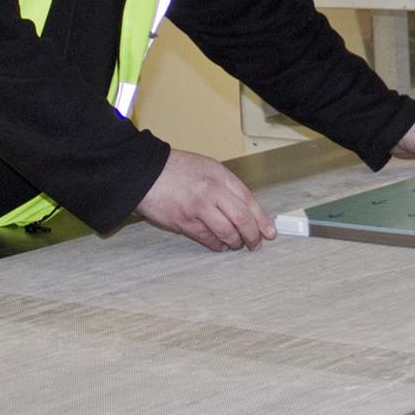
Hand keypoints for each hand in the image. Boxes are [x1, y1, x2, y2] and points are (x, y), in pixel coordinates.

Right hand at [135, 149, 276, 251]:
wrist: (144, 173)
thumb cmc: (176, 169)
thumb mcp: (207, 168)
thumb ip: (225, 186)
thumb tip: (244, 208)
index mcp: (219, 175)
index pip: (248, 199)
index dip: (261, 218)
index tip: (269, 231)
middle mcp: (211, 191)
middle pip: (241, 218)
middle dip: (252, 235)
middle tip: (256, 244)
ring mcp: (197, 208)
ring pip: (226, 232)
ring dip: (235, 242)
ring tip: (238, 245)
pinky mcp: (184, 223)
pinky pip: (207, 239)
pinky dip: (217, 245)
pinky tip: (221, 246)